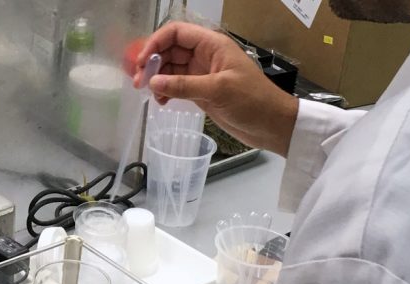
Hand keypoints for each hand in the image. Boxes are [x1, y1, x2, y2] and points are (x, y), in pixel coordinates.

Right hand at [134, 22, 298, 156]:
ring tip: (147, 94)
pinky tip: (160, 102)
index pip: (176, 33)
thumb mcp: (218, 90)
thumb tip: (153, 83)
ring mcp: (201, 74)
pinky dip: (165, 92)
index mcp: (212, 45)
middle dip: (152, 63)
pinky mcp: (201, 91)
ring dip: (156, 79)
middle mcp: (204, 55)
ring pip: (170, 69)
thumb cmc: (253, 101)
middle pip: (169, 50)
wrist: (272, 125)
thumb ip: (184, 86)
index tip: (141, 62)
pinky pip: (176, 86)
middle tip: (138, 82)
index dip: (155, 43)